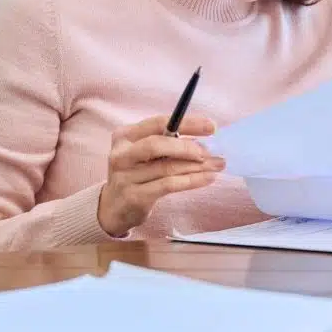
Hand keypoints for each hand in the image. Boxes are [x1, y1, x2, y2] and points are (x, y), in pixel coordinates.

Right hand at [97, 113, 224, 235]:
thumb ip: (167, 144)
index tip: (211, 127)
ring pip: (167, 167)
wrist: (113, 208)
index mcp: (125, 136)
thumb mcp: (144, 154)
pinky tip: (208, 178)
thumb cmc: (135, 175)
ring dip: (197, 166)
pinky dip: (192, 180)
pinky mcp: (135, 196)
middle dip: (189, 146)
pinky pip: (168, 185)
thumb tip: (205, 141)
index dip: (187, 123)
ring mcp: (125, 176)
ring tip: (218, 164)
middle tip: (210, 151)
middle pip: (158, 144)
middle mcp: (121, 154)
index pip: (158, 123)